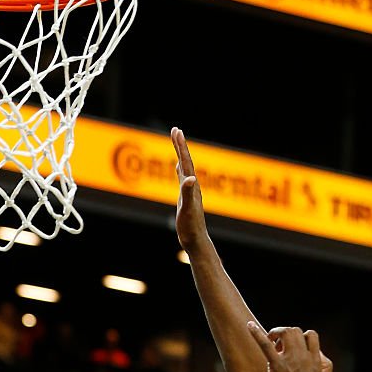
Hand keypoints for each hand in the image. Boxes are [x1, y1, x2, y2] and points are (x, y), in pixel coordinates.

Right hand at [171, 127, 208, 252]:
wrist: (196, 240)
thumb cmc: (191, 227)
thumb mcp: (187, 210)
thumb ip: (188, 193)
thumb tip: (190, 179)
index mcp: (191, 186)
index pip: (185, 162)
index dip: (180, 146)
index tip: (176, 131)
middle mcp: (192, 186)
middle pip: (185, 161)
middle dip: (180, 146)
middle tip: (175, 130)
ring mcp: (189, 192)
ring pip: (184, 168)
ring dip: (180, 155)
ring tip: (177, 143)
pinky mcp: (186, 198)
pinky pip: (182, 179)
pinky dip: (179, 170)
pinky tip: (178, 169)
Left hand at [247, 324, 333, 371]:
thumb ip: (325, 368)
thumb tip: (319, 356)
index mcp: (316, 360)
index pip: (311, 336)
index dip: (300, 337)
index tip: (292, 348)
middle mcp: (305, 357)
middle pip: (297, 330)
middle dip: (286, 333)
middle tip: (278, 345)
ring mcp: (291, 361)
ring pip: (286, 332)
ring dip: (276, 332)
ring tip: (270, 340)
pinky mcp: (277, 367)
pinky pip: (267, 345)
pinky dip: (257, 334)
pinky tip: (248, 326)